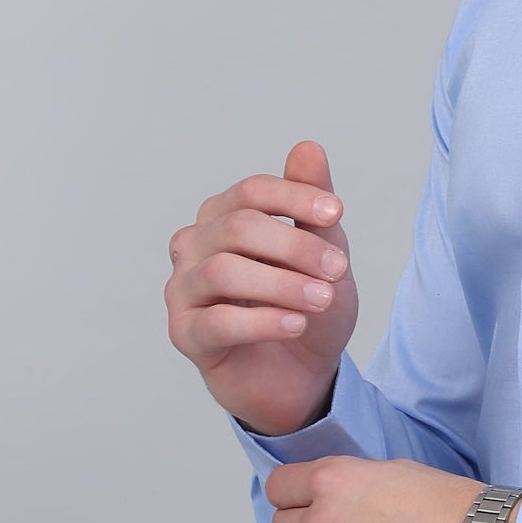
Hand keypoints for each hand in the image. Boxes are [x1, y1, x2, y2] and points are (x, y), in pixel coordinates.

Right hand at [165, 140, 359, 436]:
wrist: (303, 374)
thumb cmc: (306, 305)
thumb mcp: (324, 252)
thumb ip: (313, 205)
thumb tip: (308, 147)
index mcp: (223, 217)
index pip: (251, 191)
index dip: (294, 197)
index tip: (336, 212)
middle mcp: (194, 246)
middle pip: (237, 228)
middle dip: (295, 246)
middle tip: (339, 268)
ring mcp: (183, 290)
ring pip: (223, 272)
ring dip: (282, 284)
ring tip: (323, 298)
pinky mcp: (185, 335)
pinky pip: (217, 322)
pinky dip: (263, 321)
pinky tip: (297, 324)